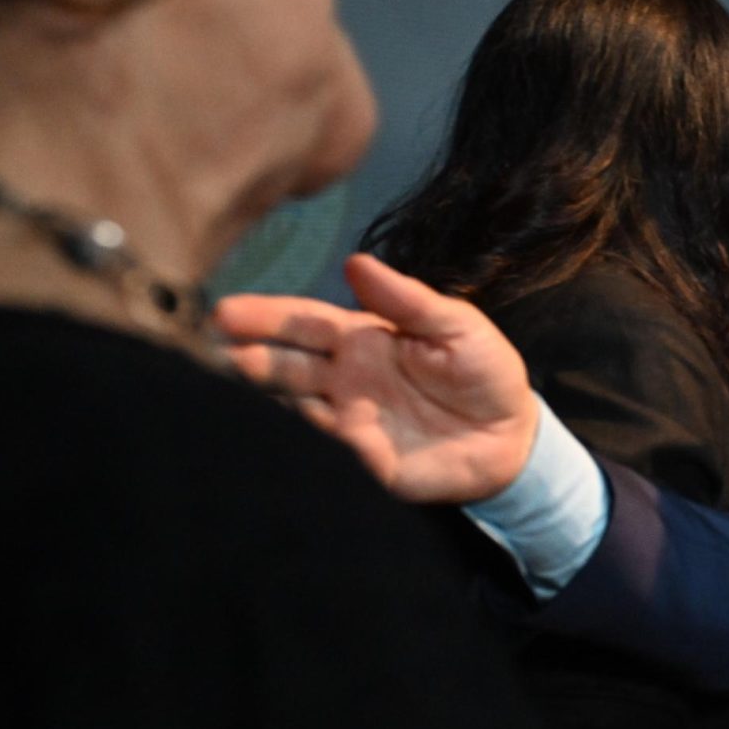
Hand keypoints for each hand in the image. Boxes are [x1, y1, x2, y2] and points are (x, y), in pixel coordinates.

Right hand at [215, 254, 539, 502]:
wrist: (513, 435)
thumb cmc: (483, 370)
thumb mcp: (455, 324)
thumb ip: (408, 300)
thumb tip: (356, 264)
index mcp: (359, 340)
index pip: (302, 325)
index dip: (263, 318)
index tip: (224, 313)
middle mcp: (342, 381)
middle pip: (285, 367)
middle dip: (247, 359)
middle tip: (214, 352)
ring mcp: (349, 423)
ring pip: (295, 410)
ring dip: (265, 400)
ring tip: (234, 384)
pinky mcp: (366, 464)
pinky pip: (332, 453)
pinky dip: (312, 442)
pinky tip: (290, 429)